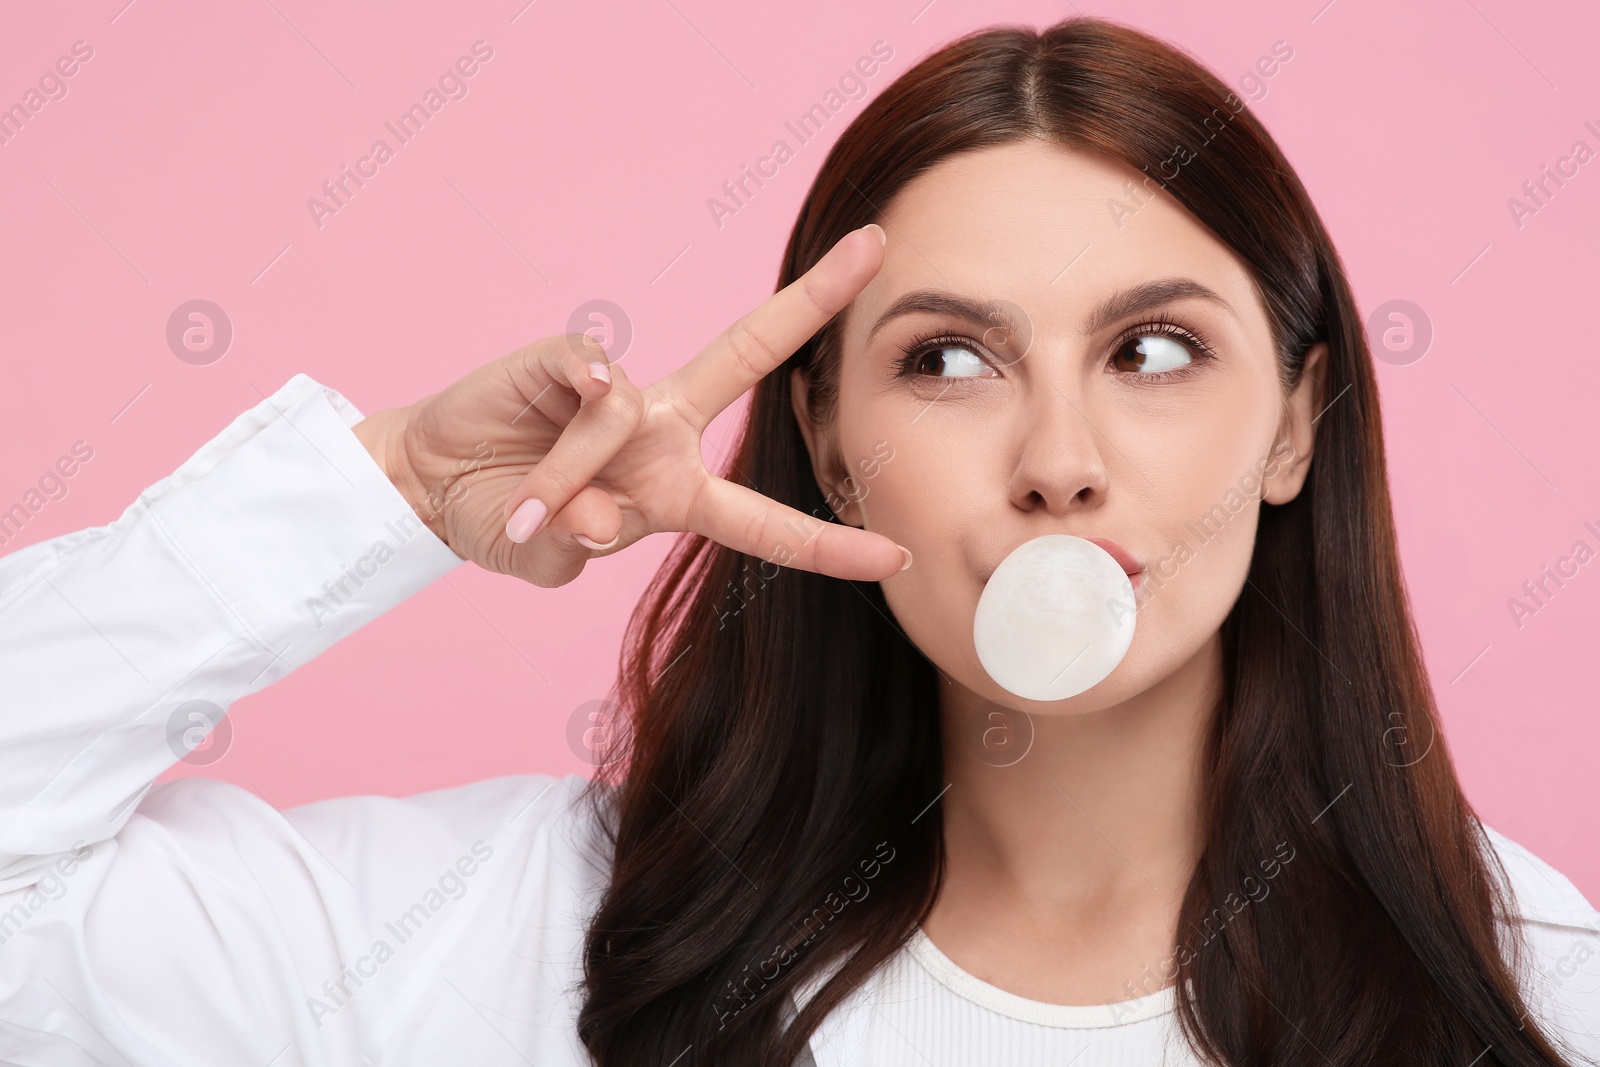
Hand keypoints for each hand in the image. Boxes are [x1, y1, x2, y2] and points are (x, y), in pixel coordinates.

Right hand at [352, 223, 909, 588]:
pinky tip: (545, 411)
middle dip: (813, 300)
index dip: (828, 544)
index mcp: (676, 493)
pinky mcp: (567, 358)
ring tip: (523, 508)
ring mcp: (618, 391)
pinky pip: (591, 376)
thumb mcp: (547, 557)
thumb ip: (580, 544)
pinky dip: (571, 409)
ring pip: (627, 413)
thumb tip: (601, 514)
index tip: (894, 554)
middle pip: (752, 356)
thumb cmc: (502, 521)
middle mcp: (662, 432)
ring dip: (568, 473)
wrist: (427, 485)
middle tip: (875, 245)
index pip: (766, 522)